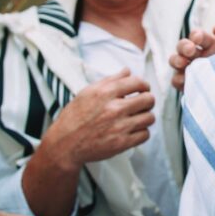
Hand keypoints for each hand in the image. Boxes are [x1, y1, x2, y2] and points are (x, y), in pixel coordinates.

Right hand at [40, 68, 154, 170]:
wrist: (65, 144)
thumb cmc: (75, 117)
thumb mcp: (88, 92)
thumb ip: (110, 80)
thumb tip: (127, 71)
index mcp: (105, 93)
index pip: (138, 82)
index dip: (143, 85)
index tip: (142, 89)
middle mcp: (114, 108)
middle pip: (148, 99)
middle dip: (147, 100)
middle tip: (142, 103)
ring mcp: (119, 127)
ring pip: (149, 117)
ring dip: (146, 116)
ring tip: (137, 117)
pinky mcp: (121, 143)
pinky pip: (145, 134)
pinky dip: (142, 132)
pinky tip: (133, 130)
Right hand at [170, 25, 214, 90]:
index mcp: (208, 43)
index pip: (197, 35)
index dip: (196, 35)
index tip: (199, 38)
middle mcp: (197, 54)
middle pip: (182, 46)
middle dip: (184, 46)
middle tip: (190, 49)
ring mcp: (191, 68)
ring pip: (176, 61)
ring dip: (177, 60)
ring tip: (182, 63)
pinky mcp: (189, 83)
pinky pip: (177, 81)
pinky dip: (178, 80)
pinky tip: (184, 80)